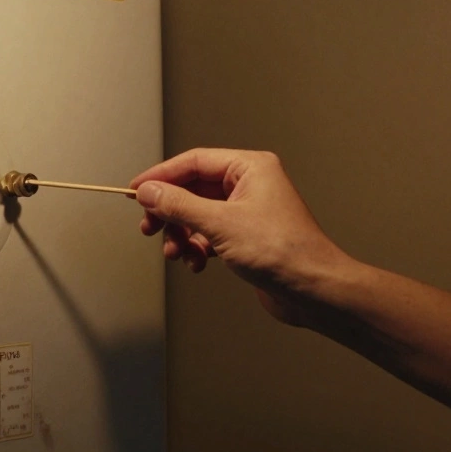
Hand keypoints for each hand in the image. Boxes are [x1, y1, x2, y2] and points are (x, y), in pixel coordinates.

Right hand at [131, 148, 354, 324]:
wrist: (314, 290)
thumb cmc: (285, 252)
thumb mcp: (220, 224)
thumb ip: (179, 205)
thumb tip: (149, 192)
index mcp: (250, 168)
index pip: (193, 162)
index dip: (161, 176)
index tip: (136, 191)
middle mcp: (249, 185)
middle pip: (192, 189)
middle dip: (170, 211)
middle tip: (150, 226)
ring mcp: (248, 211)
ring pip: (198, 214)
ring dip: (182, 234)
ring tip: (176, 251)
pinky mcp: (246, 236)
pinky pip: (209, 234)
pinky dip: (197, 247)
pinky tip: (196, 262)